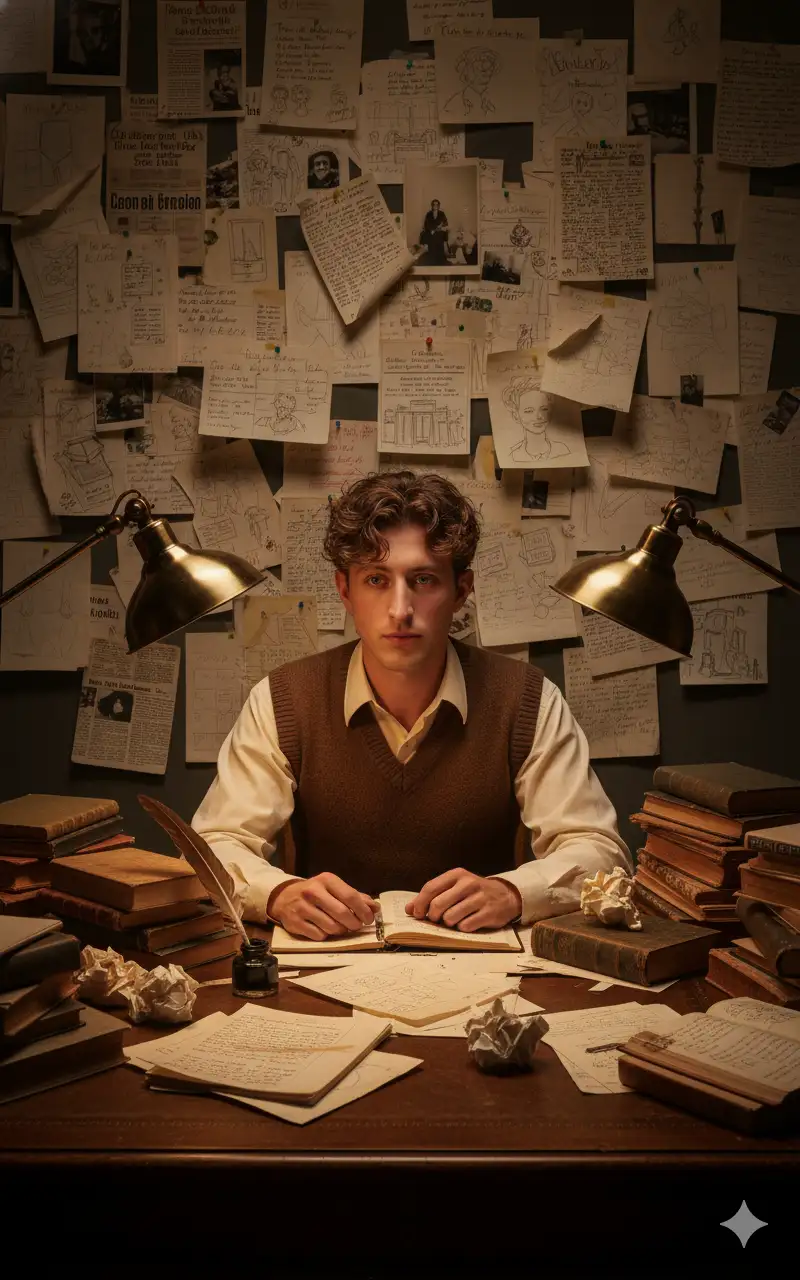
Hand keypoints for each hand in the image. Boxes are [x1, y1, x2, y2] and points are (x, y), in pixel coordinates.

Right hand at [268, 872, 376, 941]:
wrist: (284, 897)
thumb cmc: (315, 893)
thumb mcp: (333, 888)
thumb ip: (355, 896)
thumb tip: (375, 908)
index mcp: (326, 880)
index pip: (351, 896)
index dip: (363, 910)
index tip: (369, 919)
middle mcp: (313, 891)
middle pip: (342, 913)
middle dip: (354, 923)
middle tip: (356, 926)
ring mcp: (302, 907)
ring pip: (332, 927)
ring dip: (340, 930)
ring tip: (340, 926)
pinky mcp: (295, 923)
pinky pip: (319, 936)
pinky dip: (325, 935)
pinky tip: (324, 929)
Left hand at [405, 868, 521, 931]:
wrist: (506, 896)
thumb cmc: (474, 893)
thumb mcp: (454, 888)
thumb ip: (432, 896)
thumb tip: (408, 909)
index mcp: (457, 875)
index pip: (430, 888)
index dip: (419, 903)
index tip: (416, 914)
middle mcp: (468, 884)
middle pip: (438, 904)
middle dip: (432, 916)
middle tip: (436, 919)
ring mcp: (479, 898)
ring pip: (450, 917)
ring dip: (448, 923)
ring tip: (453, 920)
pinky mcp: (488, 913)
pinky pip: (465, 926)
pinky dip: (462, 928)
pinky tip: (467, 923)